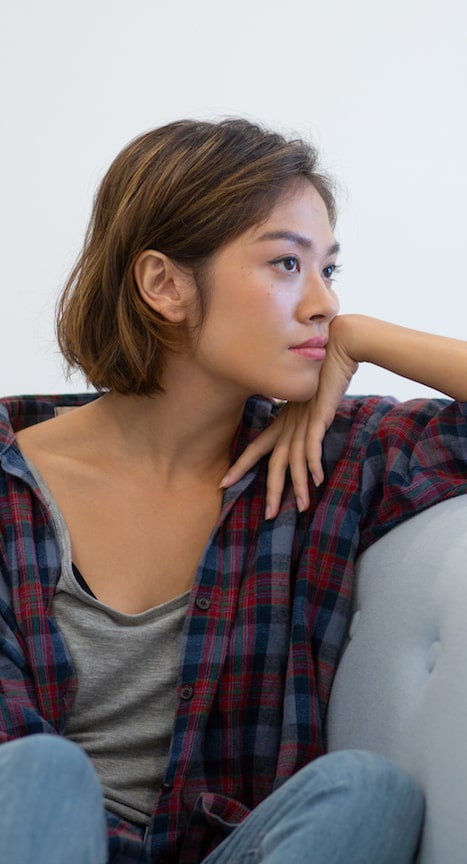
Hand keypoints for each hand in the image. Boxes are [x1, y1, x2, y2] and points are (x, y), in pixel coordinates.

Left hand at [220, 316, 357, 517]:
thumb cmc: (323, 372)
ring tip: (301, 508)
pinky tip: (317, 480)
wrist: (337, 348)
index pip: (257, 448)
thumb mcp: (307, 398)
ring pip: (295, 462)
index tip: (224, 482)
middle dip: (270, 490)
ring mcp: (303, 422)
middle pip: (273, 463)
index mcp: (282, 421)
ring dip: (299, 487)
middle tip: (267, 515)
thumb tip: (300, 426)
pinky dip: (314, 464)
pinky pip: (313, 446)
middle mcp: (288, 424)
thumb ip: (301, 416)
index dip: (241, 465)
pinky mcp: (318, 418)